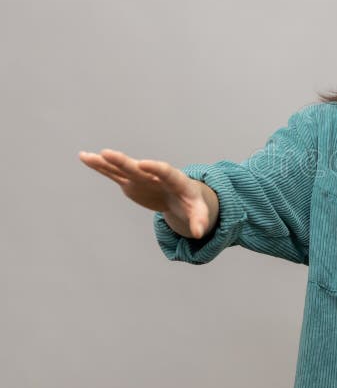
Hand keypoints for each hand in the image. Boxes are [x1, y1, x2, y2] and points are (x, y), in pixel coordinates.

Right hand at [78, 149, 211, 238]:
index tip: (143, 164)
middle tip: (107, 153)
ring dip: (106, 162)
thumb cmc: (192, 204)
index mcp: (175, 180)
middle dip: (124, 161)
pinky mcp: (131, 183)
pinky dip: (101, 167)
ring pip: (123, 169)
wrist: (182, 197)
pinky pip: (114, 174)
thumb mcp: (199, 212)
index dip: (156, 168)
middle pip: (140, 167)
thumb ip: (200, 220)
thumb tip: (200, 233)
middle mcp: (156, 175)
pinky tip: (85, 157)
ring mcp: (142, 178)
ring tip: (88, 156)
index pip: (166, 171)